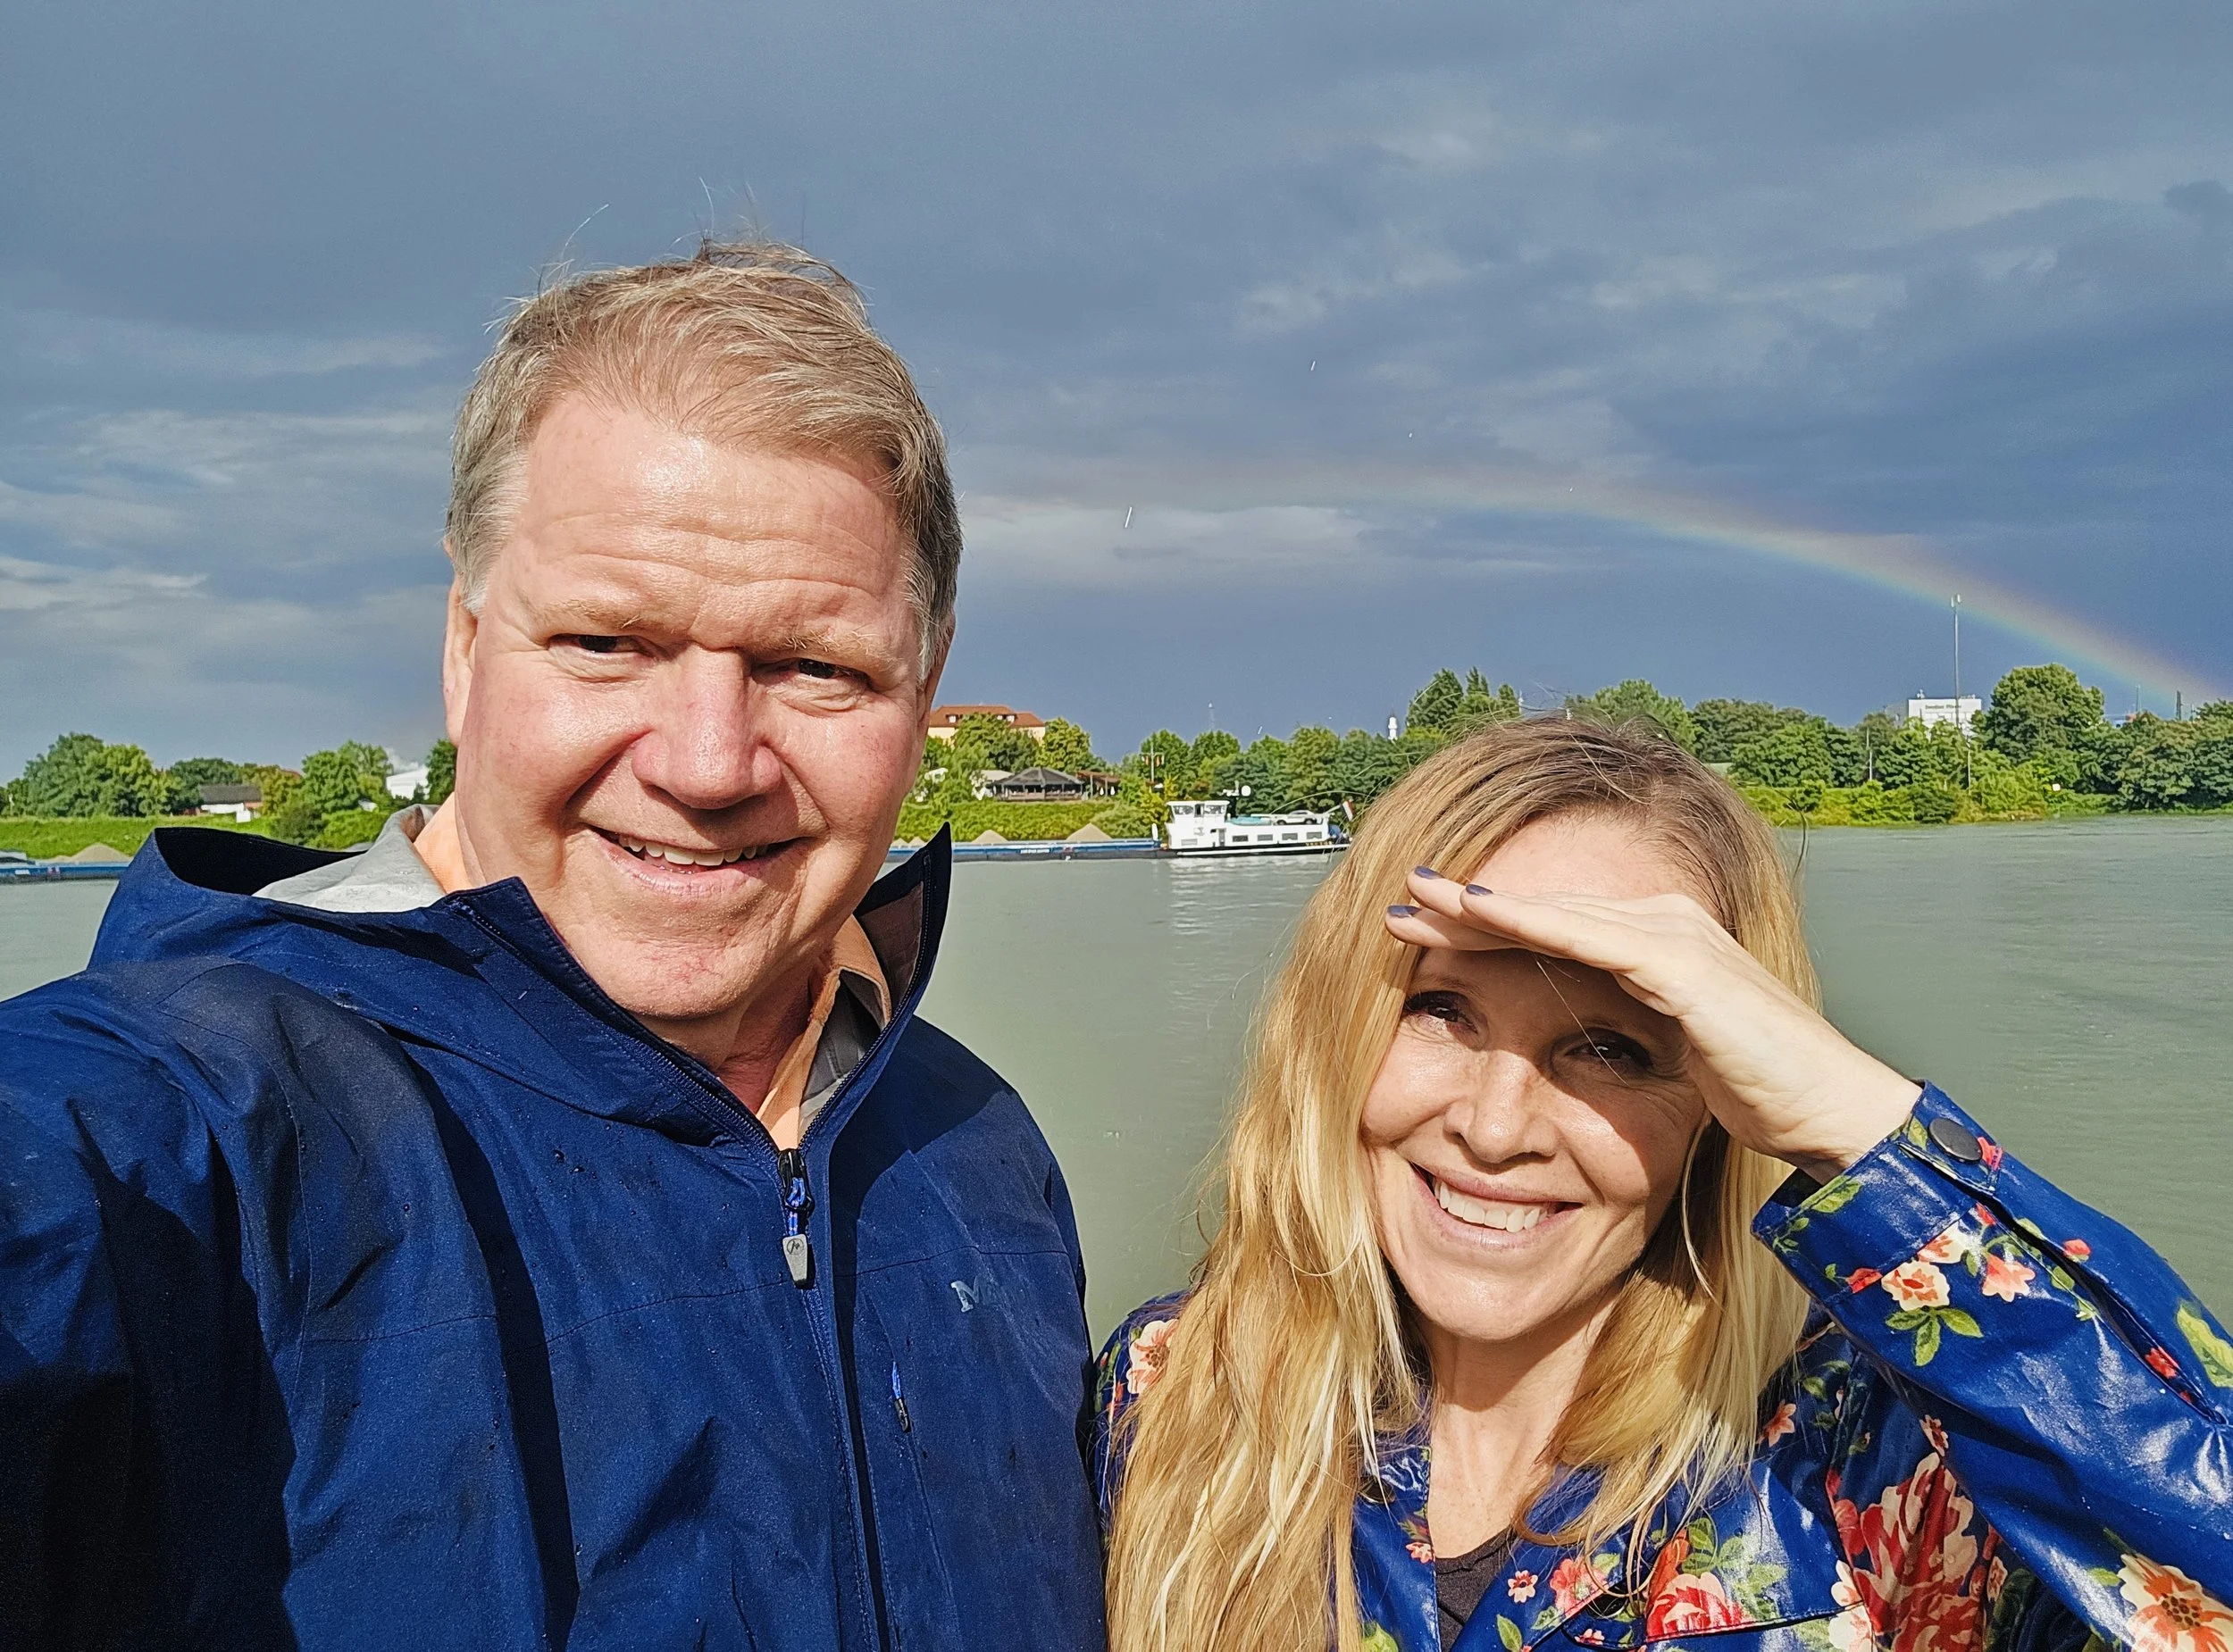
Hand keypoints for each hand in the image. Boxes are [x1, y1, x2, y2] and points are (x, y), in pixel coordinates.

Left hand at [1386, 872, 1919, 1180]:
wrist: (1830, 1110)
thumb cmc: (1756, 1091)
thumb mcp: (1671, 1054)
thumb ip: (1626, 1032)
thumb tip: (1578, 1048)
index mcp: (1658, 940)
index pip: (1554, 924)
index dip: (1486, 921)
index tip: (1421, 923)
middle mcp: (1665, 922)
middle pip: (1546, 908)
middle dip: (1467, 902)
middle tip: (1398, 895)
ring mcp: (1676, 935)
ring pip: (1557, 912)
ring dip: (1481, 902)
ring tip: (1417, 896)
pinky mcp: (1683, 964)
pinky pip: (1589, 936)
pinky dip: (1530, 921)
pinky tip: (1479, 912)